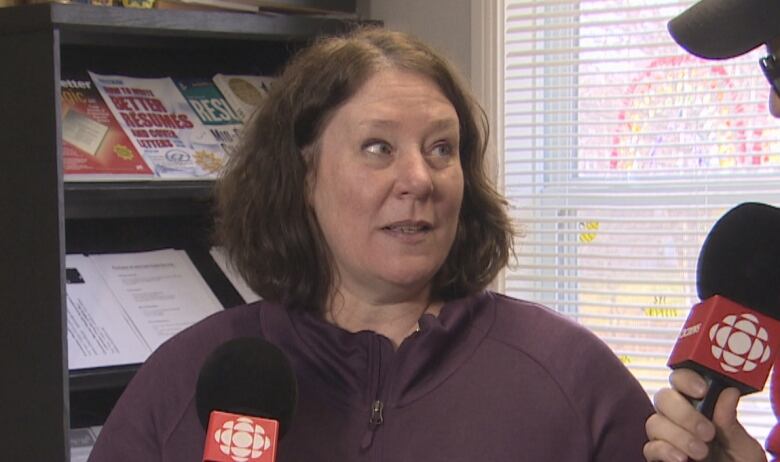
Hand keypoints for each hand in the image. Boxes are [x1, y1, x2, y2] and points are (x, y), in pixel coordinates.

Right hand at [643, 369, 766, 461]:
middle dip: (683, 413)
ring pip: (654, 422)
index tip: (703, 391)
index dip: (686, 379)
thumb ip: (731, 423)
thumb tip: (729, 391)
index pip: (682, 379)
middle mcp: (679, 418)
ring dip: (678, 436)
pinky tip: (682, 459)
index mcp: (700, 406)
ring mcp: (667, 437)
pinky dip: (664, 451)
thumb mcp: (743, 447)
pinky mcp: (659, 456)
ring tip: (701, 453)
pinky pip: (650, 447)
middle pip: (663, 398)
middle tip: (707, 433)